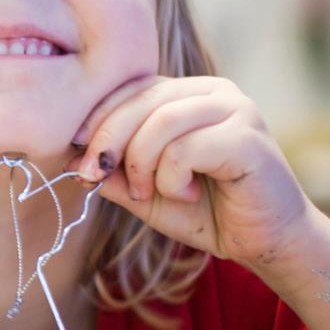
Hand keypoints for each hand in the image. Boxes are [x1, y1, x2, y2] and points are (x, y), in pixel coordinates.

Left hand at [68, 76, 311, 266]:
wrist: (264, 241)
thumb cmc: (206, 212)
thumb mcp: (145, 191)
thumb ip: (111, 172)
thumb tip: (64, 158)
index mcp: (189, 94)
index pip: (131, 88)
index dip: (97, 119)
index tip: (78, 157)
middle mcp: (214, 91)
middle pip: (141, 99)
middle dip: (107, 141)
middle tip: (95, 176)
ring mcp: (235, 109)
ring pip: (160, 122)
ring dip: (141, 164)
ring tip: (152, 192)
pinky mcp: (247, 137)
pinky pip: (185, 148)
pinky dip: (172, 178)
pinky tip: (188, 193)